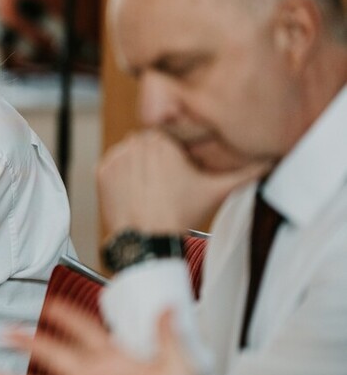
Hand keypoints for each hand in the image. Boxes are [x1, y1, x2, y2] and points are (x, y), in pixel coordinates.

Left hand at [97, 130, 266, 233]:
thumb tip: (272, 160)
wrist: (146, 238)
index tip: (179, 172)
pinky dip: (122, 177)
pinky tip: (135, 193)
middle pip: (150, 145)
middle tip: (167, 184)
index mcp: (163, 138)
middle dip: (158, 160)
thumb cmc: (181, 213)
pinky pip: (113, 166)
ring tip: (152, 190)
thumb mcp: (218, 190)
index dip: (176, 155)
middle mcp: (136, 142)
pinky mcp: (101, 170)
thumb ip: (247, 171)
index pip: (170, 136)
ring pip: (131, 154)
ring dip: (139, 167)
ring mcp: (116, 156)